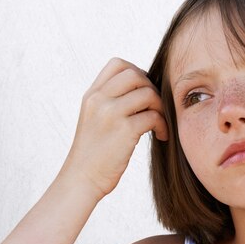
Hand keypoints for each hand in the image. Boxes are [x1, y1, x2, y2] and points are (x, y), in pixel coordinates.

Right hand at [58, 57, 168, 201]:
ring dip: (160, 107)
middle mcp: (98, 100)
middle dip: (151, 88)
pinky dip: (163, 125)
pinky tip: (161, 136)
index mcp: (91, 95)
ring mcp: (110, 114)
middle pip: (135, 74)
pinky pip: (153, 116)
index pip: (118, 64)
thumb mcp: (94, 118)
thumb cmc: (94, 152)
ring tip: (159, 123)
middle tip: (154, 108)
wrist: (82, 179)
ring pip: (148, 93)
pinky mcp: (124, 130)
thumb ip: (110, 100)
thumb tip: (144, 86)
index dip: (137, 72)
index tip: (143, 92)